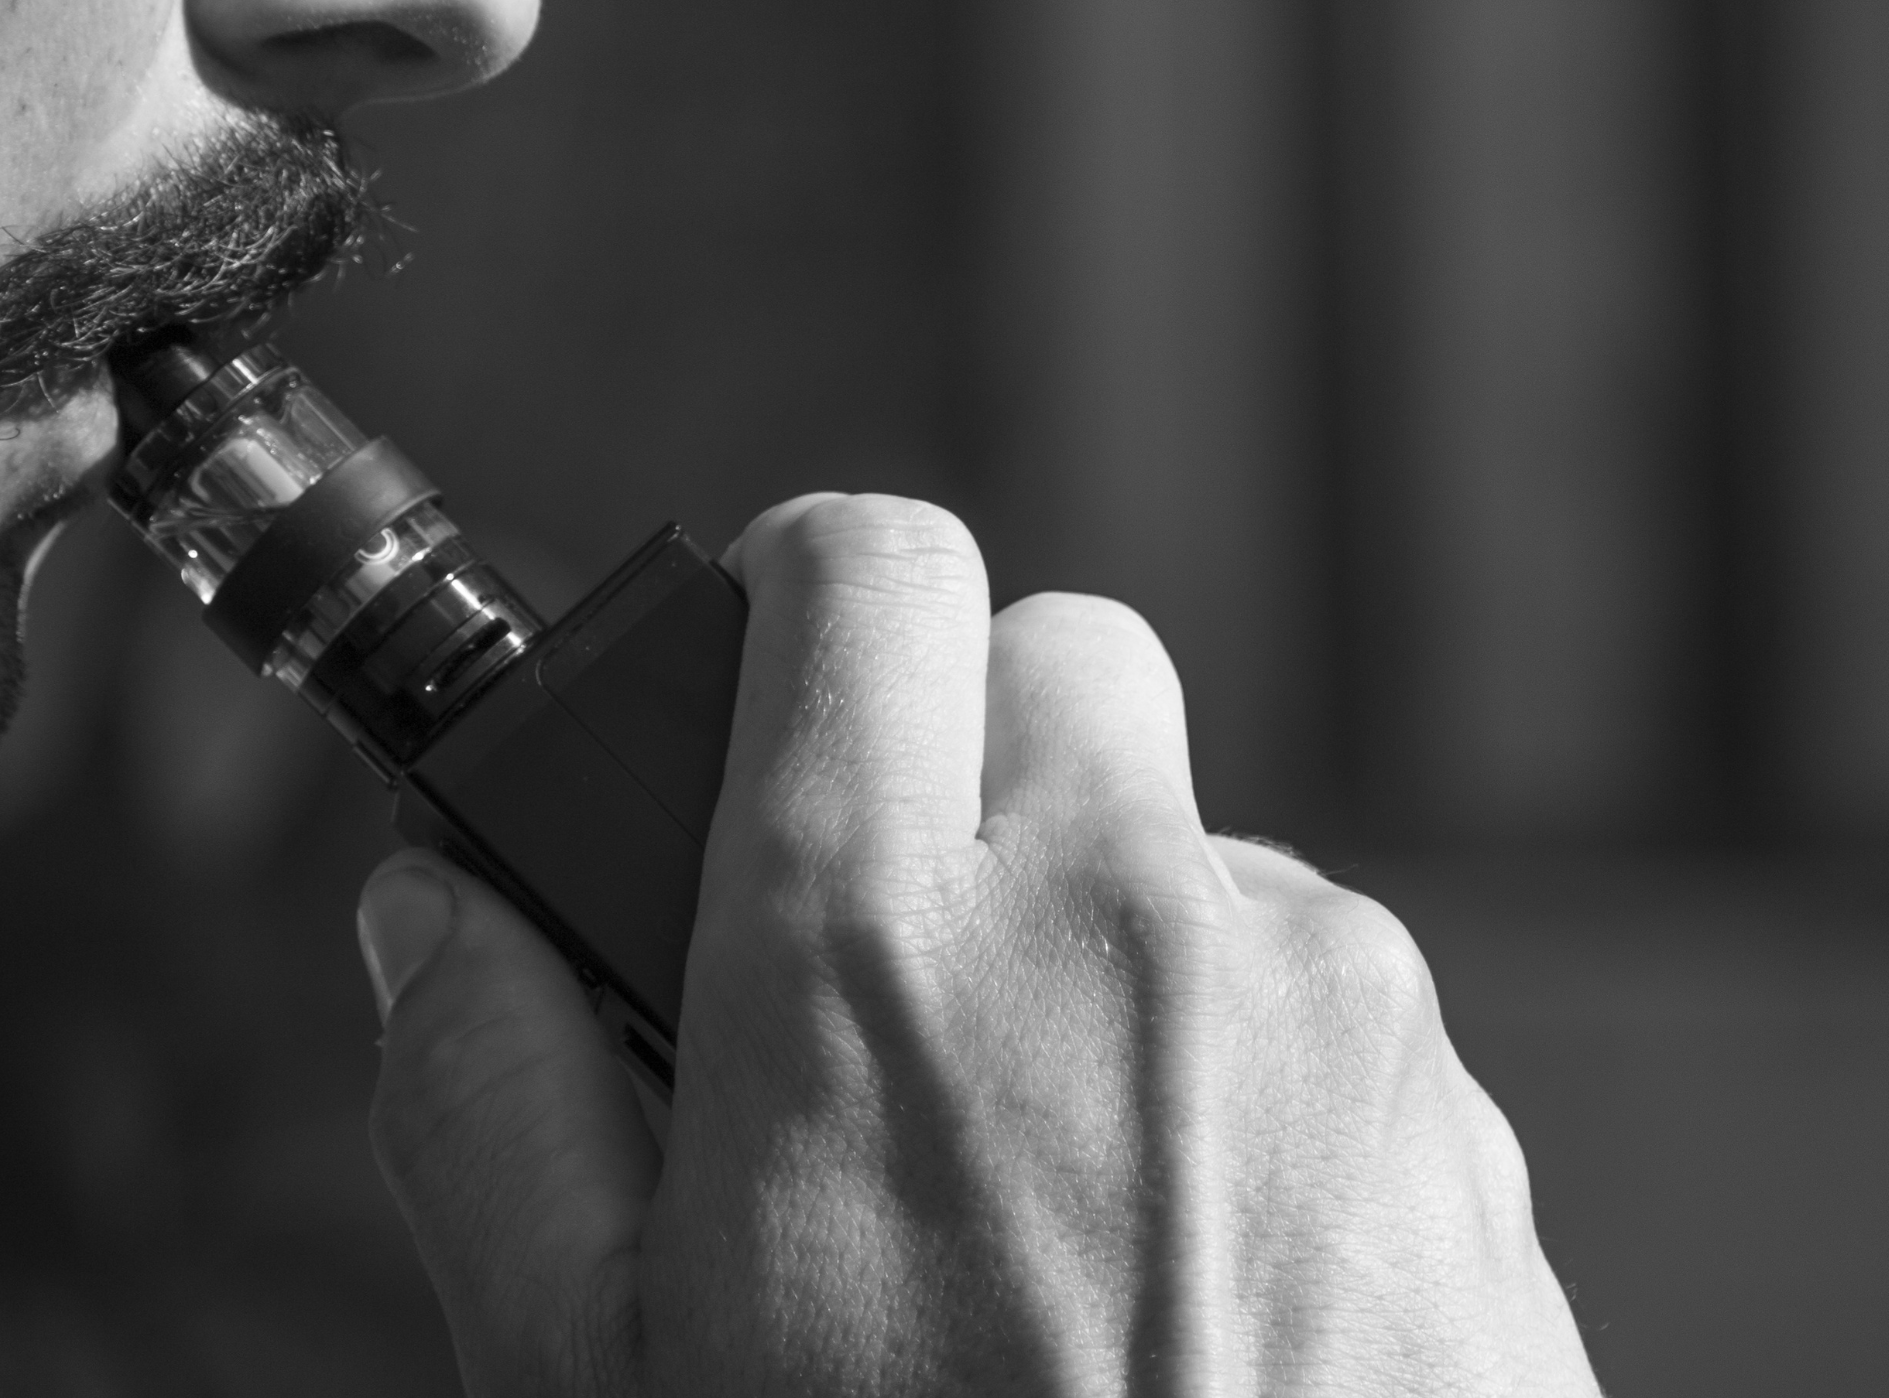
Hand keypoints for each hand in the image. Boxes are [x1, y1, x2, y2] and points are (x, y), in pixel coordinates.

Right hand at [353, 494, 1598, 1394]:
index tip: (777, 696)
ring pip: (1189, 844)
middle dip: (963, 758)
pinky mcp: (1454, 1111)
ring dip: (1106, 934)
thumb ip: (486, 1098)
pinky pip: (1322, 992)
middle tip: (895, 947)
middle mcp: (1121, 926)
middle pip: (1053, 657)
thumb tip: (434, 909)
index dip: (801, 603)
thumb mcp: (595, 1373)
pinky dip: (1243, 1059)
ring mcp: (1321, 1008)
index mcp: (869, 962)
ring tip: (1039, 1165)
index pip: (861, 570)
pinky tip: (1185, 1247)